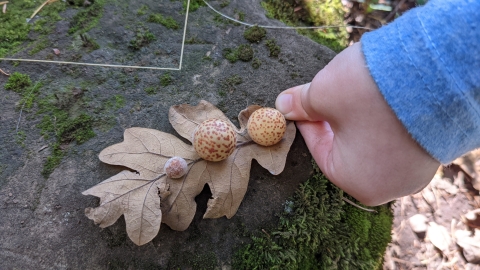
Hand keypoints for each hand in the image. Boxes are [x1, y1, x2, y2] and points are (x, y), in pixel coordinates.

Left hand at [275, 42, 439, 205]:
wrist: (438, 74)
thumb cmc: (370, 94)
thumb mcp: (323, 95)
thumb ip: (300, 104)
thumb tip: (283, 105)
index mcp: (356, 183)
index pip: (321, 151)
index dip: (310, 122)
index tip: (304, 104)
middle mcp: (389, 186)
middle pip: (348, 148)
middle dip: (336, 120)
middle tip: (329, 95)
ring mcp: (415, 170)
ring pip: (374, 142)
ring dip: (361, 119)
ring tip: (357, 93)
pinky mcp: (432, 152)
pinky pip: (398, 139)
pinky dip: (386, 120)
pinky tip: (383, 99)